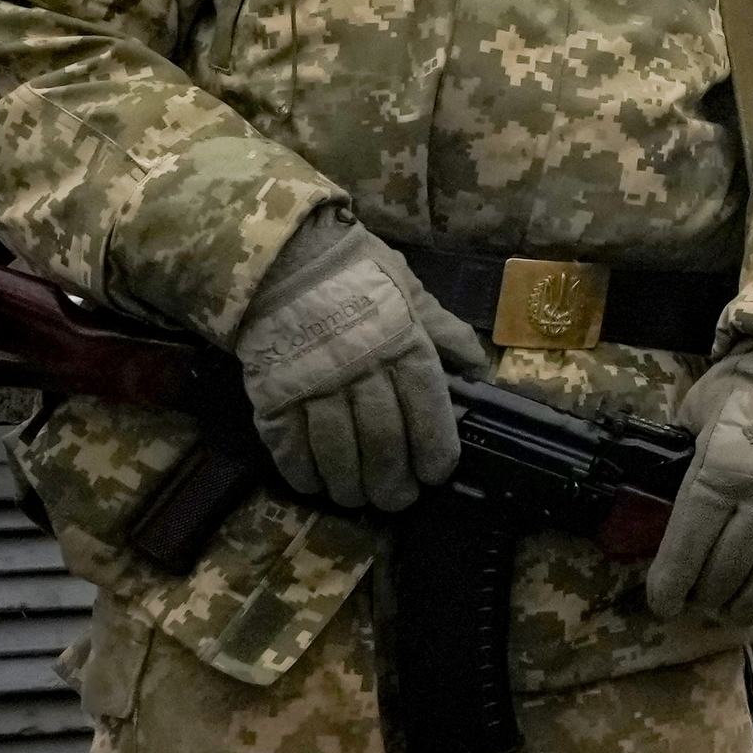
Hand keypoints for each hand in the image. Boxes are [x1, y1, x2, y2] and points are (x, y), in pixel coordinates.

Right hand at [230, 212, 487, 515]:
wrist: (285, 252)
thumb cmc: (356, 271)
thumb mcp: (409, 290)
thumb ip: (443, 331)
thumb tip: (479, 367)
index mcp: (402, 342)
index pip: (427, 407)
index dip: (435, 448)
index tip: (437, 474)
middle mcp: (362, 367)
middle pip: (383, 439)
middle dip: (393, 480)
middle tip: (397, 499)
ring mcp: (314, 381)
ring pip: (337, 449)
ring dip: (349, 484)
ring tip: (356, 498)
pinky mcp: (273, 389)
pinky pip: (288, 442)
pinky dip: (301, 469)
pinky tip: (312, 484)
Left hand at [643, 339, 752, 643]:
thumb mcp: (700, 408)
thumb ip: (682, 449)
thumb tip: (660, 482)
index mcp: (719, 472)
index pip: (686, 549)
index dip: (670, 586)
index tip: (664, 605)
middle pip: (727, 572)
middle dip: (708, 598)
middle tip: (701, 605)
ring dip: (750, 606)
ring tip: (736, 612)